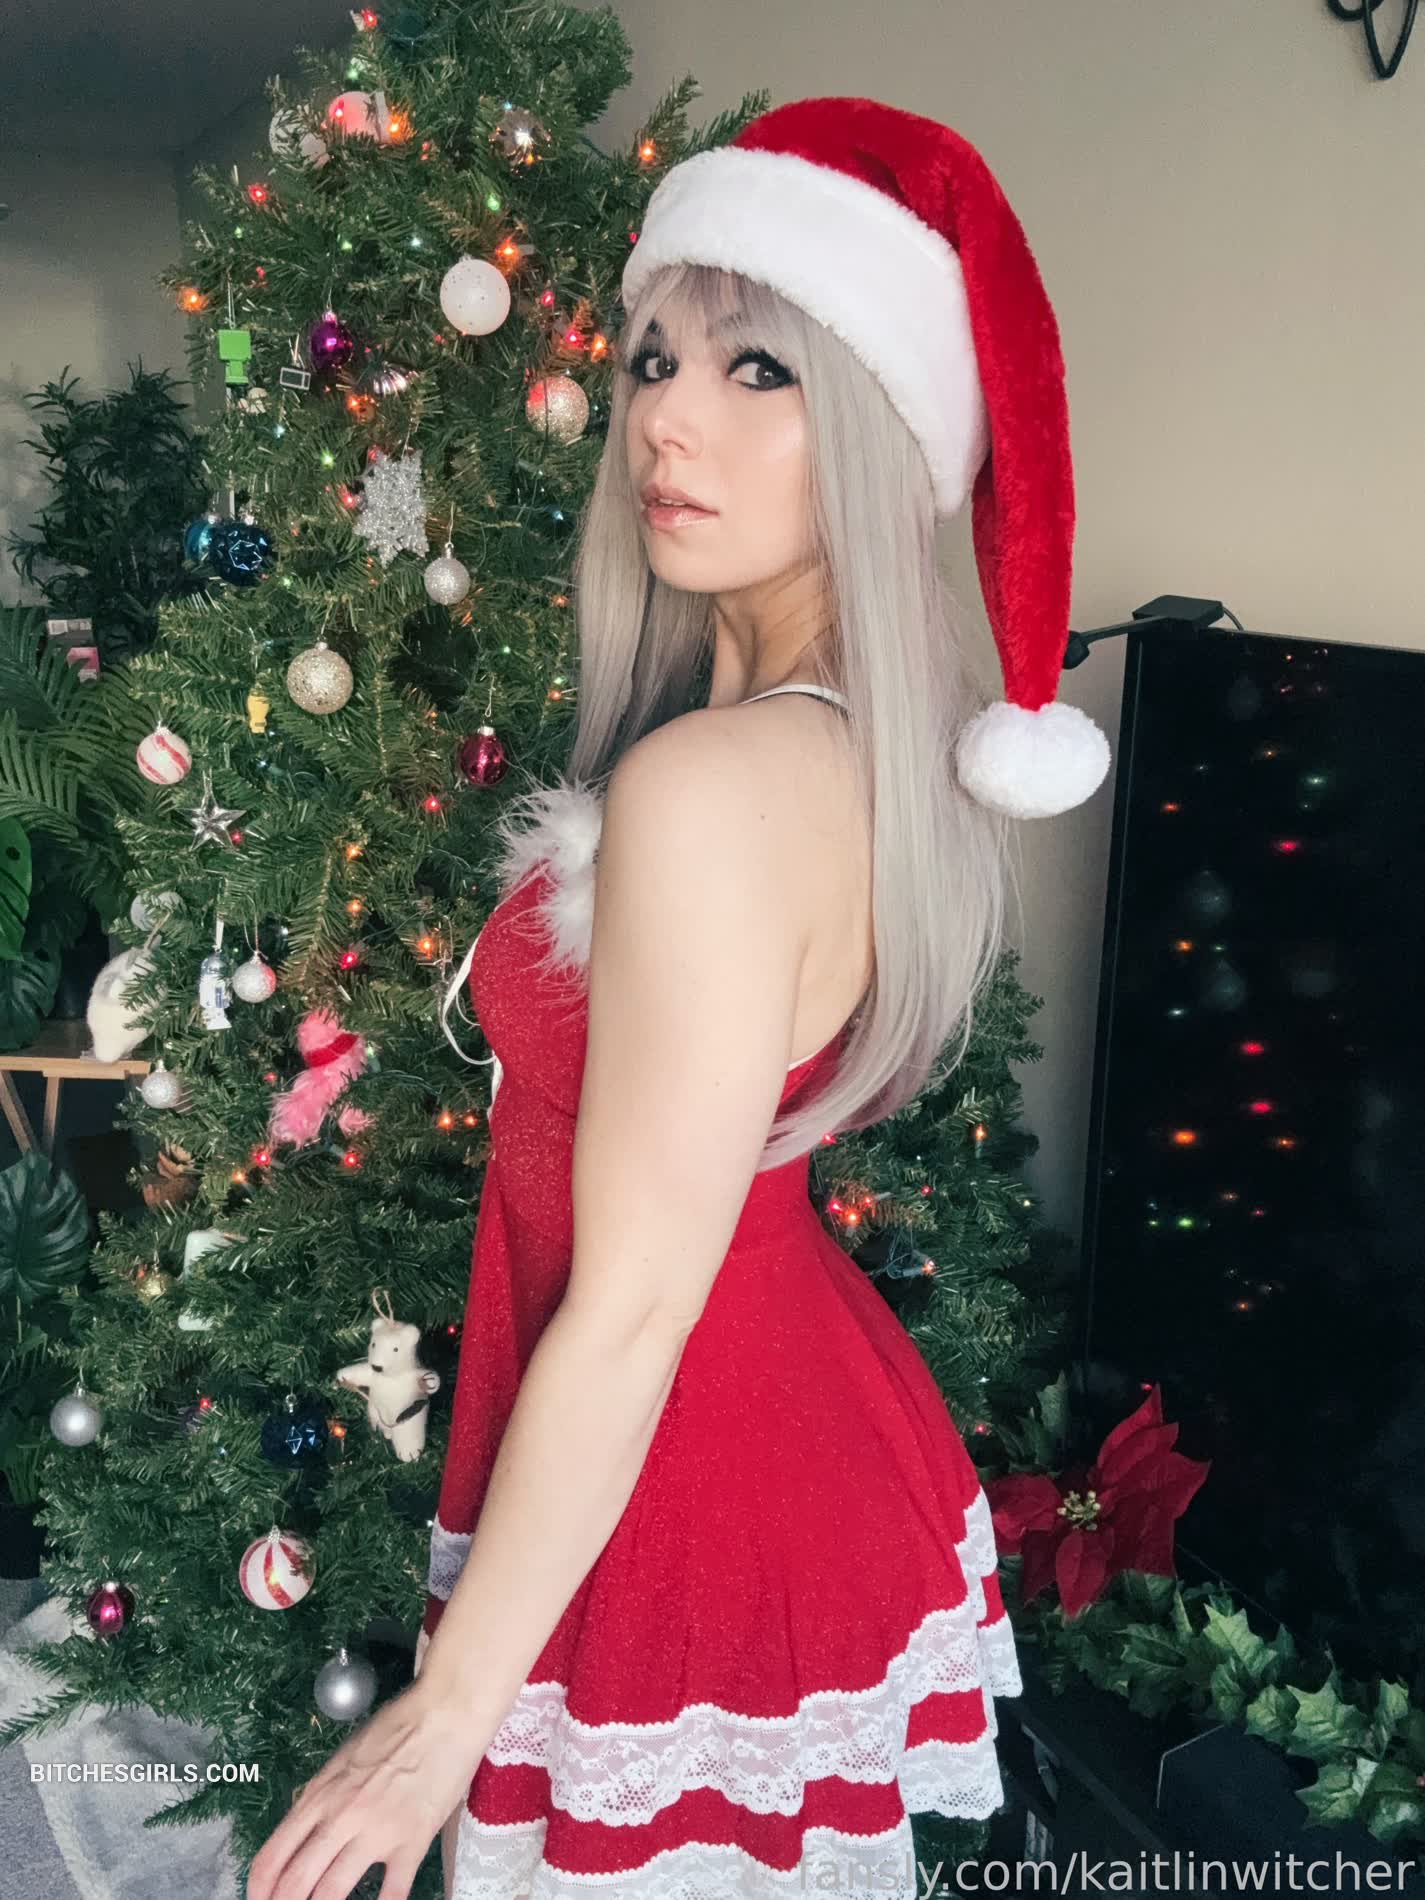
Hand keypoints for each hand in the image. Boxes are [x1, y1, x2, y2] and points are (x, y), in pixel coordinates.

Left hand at [245, 1681, 489, 1899]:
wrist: (444, 1712)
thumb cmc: (395, 1727)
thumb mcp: (343, 1758)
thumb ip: (321, 1797)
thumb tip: (302, 1831)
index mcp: (319, 1796)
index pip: (271, 1858)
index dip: (257, 1891)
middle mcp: (340, 1817)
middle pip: (294, 1884)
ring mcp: (376, 1832)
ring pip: (332, 1894)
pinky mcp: (412, 1841)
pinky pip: (392, 1893)